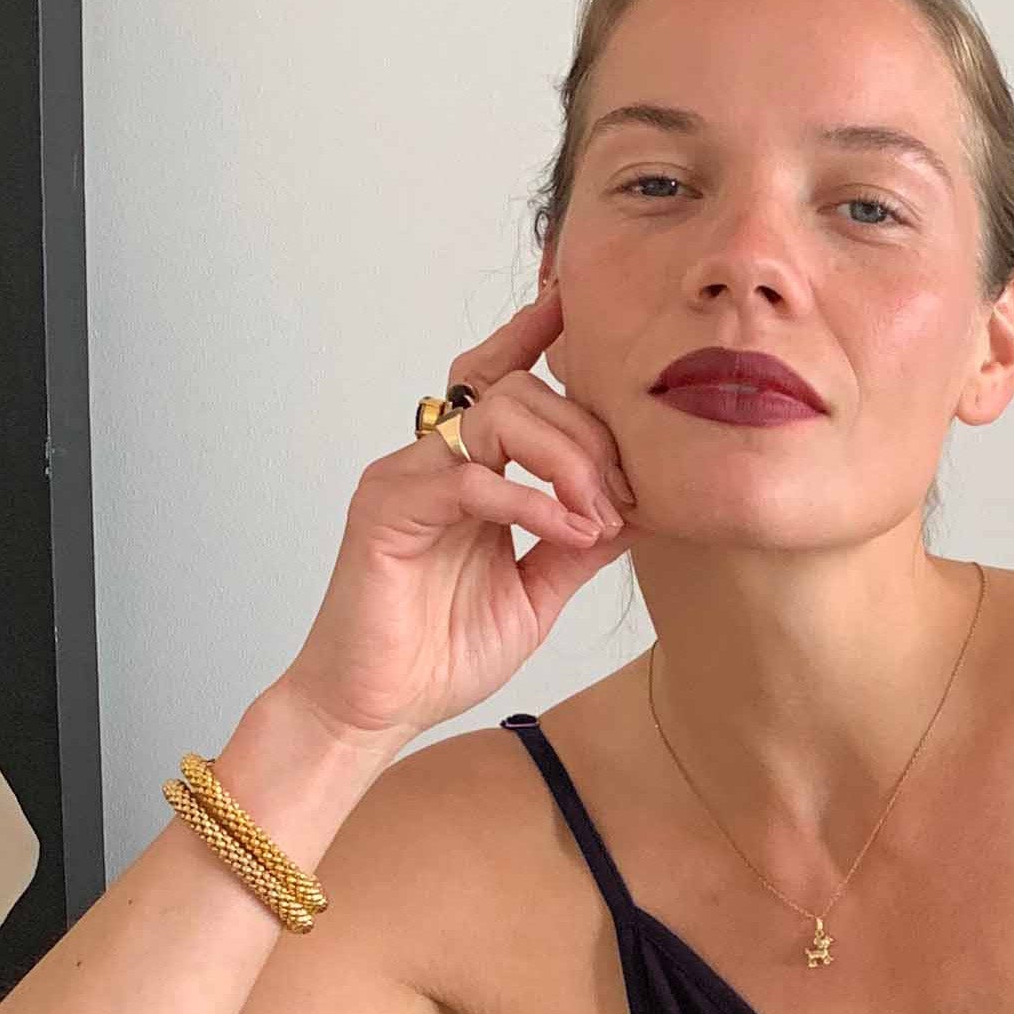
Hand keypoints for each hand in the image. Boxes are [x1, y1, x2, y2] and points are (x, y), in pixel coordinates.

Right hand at [277, 278, 641, 748]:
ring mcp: (407, 477)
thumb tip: (635, 505)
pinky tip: (566, 530)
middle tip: (625, 497)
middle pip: (520, 391)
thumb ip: (577, 541)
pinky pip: (472, 478)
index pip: (501, 381)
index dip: (534, 335)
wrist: (378, 708)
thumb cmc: (442, 651)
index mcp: (468, 471)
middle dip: (589, 436)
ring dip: (568, 460)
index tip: (575, 305)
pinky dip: (532, 501)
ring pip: (498, 417)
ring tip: (598, 516)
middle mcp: (434, 460)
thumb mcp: (537, 591)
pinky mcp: (388, 506)